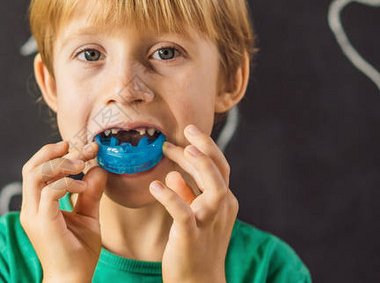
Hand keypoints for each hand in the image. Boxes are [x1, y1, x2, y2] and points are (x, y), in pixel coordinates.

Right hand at [19, 140, 107, 282]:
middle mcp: (30, 208)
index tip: (85, 149)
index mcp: (36, 205)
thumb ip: (90, 193)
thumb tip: (98, 169)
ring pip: (34, 175)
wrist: (72, 280)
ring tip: (81, 164)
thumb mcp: (88, 216)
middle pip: (30, 166)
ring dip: (59, 164)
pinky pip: (49, 193)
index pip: (37, 170)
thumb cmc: (78, 252)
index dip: (58, 154)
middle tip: (80, 148)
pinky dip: (67, 184)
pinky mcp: (42, 223)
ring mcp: (33, 215)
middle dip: (53, 152)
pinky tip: (83, 187)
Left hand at [150, 125, 238, 282]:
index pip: (218, 168)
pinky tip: (155, 186)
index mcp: (224, 202)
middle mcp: (221, 209)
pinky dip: (170, 197)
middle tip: (186, 129)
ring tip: (183, 149)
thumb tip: (174, 176)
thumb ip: (187, 196)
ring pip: (213, 189)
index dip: (203, 149)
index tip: (181, 138)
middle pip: (220, 171)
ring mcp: (208, 223)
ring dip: (200, 167)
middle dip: (205, 147)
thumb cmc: (195, 249)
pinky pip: (183, 213)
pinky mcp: (191, 236)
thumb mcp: (194, 218)